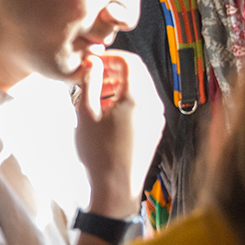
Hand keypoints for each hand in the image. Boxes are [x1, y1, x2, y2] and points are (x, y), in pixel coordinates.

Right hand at [75, 50, 163, 217]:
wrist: (116, 187)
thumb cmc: (99, 152)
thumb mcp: (86, 113)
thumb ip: (90, 82)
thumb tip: (92, 62)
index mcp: (138, 97)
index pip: (132, 61)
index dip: (112, 57)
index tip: (96, 62)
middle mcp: (154, 104)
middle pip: (139, 73)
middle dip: (116, 70)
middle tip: (95, 75)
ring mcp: (158, 117)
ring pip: (142, 89)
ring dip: (121, 85)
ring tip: (98, 94)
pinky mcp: (156, 129)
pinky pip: (145, 104)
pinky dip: (129, 99)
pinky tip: (109, 110)